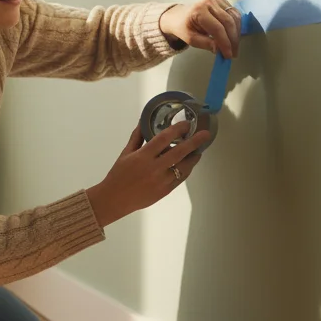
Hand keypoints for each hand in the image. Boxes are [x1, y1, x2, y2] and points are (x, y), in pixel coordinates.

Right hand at [85, 122, 209, 225]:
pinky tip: (189, 163)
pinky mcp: (165, 191)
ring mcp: (162, 181)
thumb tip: (144, 121)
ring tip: (199, 150)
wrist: (115, 199)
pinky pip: (181, 178)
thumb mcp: (125, 153)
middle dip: (195, 142)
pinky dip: (187, 169)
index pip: (164, 139)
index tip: (186, 124)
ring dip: (193, 157)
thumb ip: (137, 137)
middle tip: (205, 134)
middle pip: (179, 152)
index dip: (177, 130)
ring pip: (184, 167)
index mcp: (143, 156)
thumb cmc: (118, 174)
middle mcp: (154, 168)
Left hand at [159, 0, 240, 58]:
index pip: (217, 28)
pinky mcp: (223, 2)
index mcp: (199, 11)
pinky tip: (234, 36)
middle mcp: (210, 2)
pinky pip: (235, 14)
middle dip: (233, 40)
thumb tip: (220, 49)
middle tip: (233, 53)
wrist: (179, 16)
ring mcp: (218, 0)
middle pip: (228, 22)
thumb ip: (205, 44)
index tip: (228, 55)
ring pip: (235, 18)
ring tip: (234, 47)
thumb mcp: (190, 38)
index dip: (225, 43)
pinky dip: (237, 26)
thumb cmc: (183, 27)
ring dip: (237, 34)